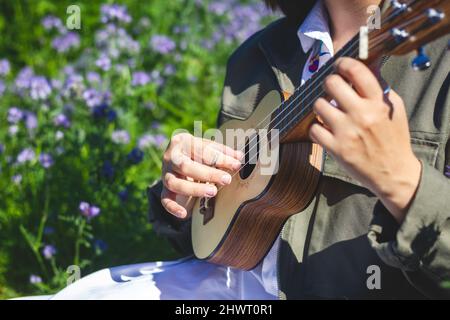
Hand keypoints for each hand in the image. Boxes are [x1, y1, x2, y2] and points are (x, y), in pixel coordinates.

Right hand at [161, 133, 242, 218]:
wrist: (177, 159)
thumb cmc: (197, 152)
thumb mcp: (210, 148)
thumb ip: (224, 153)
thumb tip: (240, 157)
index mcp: (182, 142)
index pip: (202, 150)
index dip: (220, 158)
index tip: (236, 164)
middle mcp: (170, 158)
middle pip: (186, 166)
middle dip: (208, 173)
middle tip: (226, 179)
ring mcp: (166, 174)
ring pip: (175, 183)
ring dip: (194, 189)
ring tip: (213, 192)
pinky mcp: (164, 190)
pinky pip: (165, 200)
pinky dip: (173, 208)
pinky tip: (184, 214)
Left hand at [309, 57, 421, 222]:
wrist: (393, 173)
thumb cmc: (393, 138)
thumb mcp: (394, 108)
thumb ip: (379, 87)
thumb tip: (365, 66)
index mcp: (378, 102)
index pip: (356, 71)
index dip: (343, 64)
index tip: (339, 65)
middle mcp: (362, 115)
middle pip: (332, 84)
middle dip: (329, 83)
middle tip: (332, 89)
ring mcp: (347, 132)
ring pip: (319, 104)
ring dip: (321, 105)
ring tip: (329, 110)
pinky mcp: (336, 148)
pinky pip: (313, 129)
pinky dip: (317, 128)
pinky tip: (325, 129)